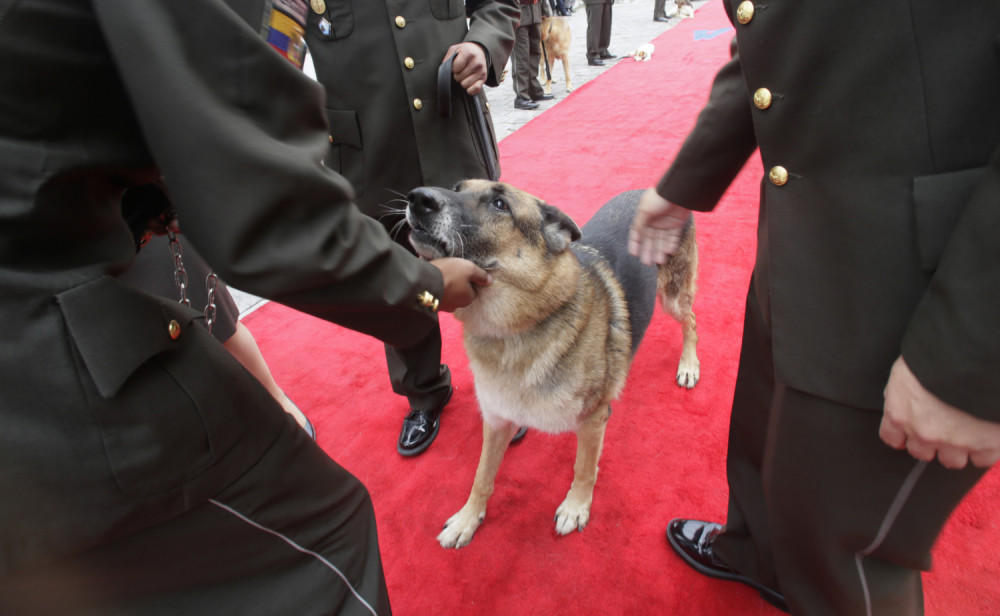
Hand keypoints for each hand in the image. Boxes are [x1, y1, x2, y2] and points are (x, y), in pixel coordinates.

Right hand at [429, 257, 492, 311]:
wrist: (422, 281)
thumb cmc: (449, 274)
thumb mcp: (468, 269)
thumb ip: (480, 275)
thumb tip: (490, 281)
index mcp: (467, 299)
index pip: (473, 290)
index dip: (469, 279)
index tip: (461, 271)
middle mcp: (456, 306)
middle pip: (460, 292)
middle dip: (456, 283)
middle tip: (449, 271)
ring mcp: (442, 307)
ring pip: (448, 294)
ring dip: (445, 285)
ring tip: (439, 273)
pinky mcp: (430, 304)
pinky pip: (437, 293)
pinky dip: (435, 287)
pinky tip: (431, 278)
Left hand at [443, 42, 488, 95]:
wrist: (479, 50)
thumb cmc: (465, 51)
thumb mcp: (454, 49)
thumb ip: (448, 58)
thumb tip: (445, 69)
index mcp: (468, 53)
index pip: (455, 68)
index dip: (453, 68)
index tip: (456, 65)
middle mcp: (476, 63)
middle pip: (458, 78)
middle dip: (457, 75)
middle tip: (461, 70)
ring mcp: (481, 71)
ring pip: (465, 85)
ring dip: (462, 82)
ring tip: (465, 75)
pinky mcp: (484, 79)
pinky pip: (475, 89)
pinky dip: (470, 89)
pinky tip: (469, 83)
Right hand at [628, 188, 691, 265]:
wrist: (678, 190)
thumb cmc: (659, 197)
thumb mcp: (645, 210)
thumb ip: (640, 224)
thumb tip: (636, 235)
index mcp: (644, 217)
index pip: (637, 233)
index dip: (635, 243)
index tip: (633, 254)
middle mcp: (654, 221)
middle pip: (650, 239)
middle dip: (648, 251)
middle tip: (647, 263)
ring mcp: (666, 223)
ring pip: (661, 240)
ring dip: (660, 251)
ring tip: (659, 261)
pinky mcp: (677, 224)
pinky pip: (673, 237)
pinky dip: (671, 244)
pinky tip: (668, 252)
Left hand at [880, 356, 999, 468]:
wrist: (974, 357)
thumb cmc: (938, 357)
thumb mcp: (907, 371)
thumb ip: (903, 392)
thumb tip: (903, 400)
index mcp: (900, 413)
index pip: (892, 437)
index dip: (903, 437)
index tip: (910, 435)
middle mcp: (924, 432)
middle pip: (922, 453)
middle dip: (932, 443)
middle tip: (944, 428)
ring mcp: (955, 442)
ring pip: (952, 460)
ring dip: (958, 449)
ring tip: (968, 431)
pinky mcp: (985, 444)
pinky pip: (983, 460)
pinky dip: (986, 449)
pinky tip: (987, 435)